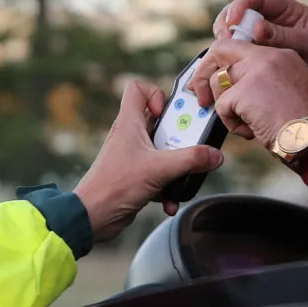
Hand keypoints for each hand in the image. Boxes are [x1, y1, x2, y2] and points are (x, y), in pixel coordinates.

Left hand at [74, 80, 223, 242]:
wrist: (93, 217)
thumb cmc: (115, 186)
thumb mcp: (159, 169)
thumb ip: (191, 159)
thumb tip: (215, 155)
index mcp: (129, 123)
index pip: (138, 89)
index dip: (157, 94)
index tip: (169, 113)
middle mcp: (130, 136)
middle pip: (161, 123)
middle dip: (180, 136)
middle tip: (190, 146)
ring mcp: (133, 157)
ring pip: (163, 152)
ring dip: (177, 167)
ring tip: (181, 178)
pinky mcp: (135, 177)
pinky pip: (159, 176)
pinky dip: (167, 188)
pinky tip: (169, 202)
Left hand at [191, 40, 307, 150]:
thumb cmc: (304, 127)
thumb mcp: (286, 93)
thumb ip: (260, 82)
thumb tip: (229, 89)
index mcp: (281, 55)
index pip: (239, 45)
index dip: (220, 61)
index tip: (212, 77)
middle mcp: (268, 56)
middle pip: (220, 50)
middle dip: (203, 74)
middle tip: (200, 97)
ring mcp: (256, 70)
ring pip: (217, 82)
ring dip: (226, 108)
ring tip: (248, 123)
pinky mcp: (244, 89)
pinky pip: (221, 106)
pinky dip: (232, 124)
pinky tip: (252, 130)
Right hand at [211, 0, 307, 115]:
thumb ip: (286, 36)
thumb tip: (256, 29)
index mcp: (286, 11)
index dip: (240, 5)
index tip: (233, 23)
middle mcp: (269, 24)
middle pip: (236, 14)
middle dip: (225, 26)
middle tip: (222, 43)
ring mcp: (260, 44)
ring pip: (231, 37)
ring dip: (221, 46)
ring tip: (220, 60)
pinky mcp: (255, 63)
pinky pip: (234, 59)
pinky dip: (225, 64)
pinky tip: (222, 74)